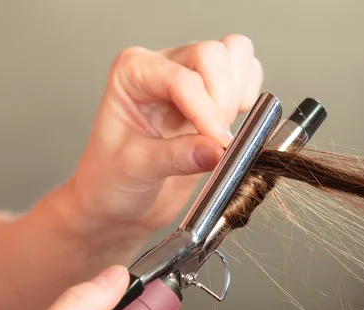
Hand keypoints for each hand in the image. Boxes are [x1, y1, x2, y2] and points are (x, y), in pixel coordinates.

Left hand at [67, 34, 262, 235]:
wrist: (120, 202)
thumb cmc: (112, 180)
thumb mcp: (135, 170)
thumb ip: (176, 157)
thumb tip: (216, 149)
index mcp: (133, 73)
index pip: (181, 77)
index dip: (206, 111)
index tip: (217, 145)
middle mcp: (163, 66)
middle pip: (212, 54)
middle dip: (224, 98)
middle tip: (219, 140)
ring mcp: (192, 76)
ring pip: (235, 54)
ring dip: (240, 92)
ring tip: (222, 132)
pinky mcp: (214, 95)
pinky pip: (247, 74)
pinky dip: (251, 96)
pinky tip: (233, 126)